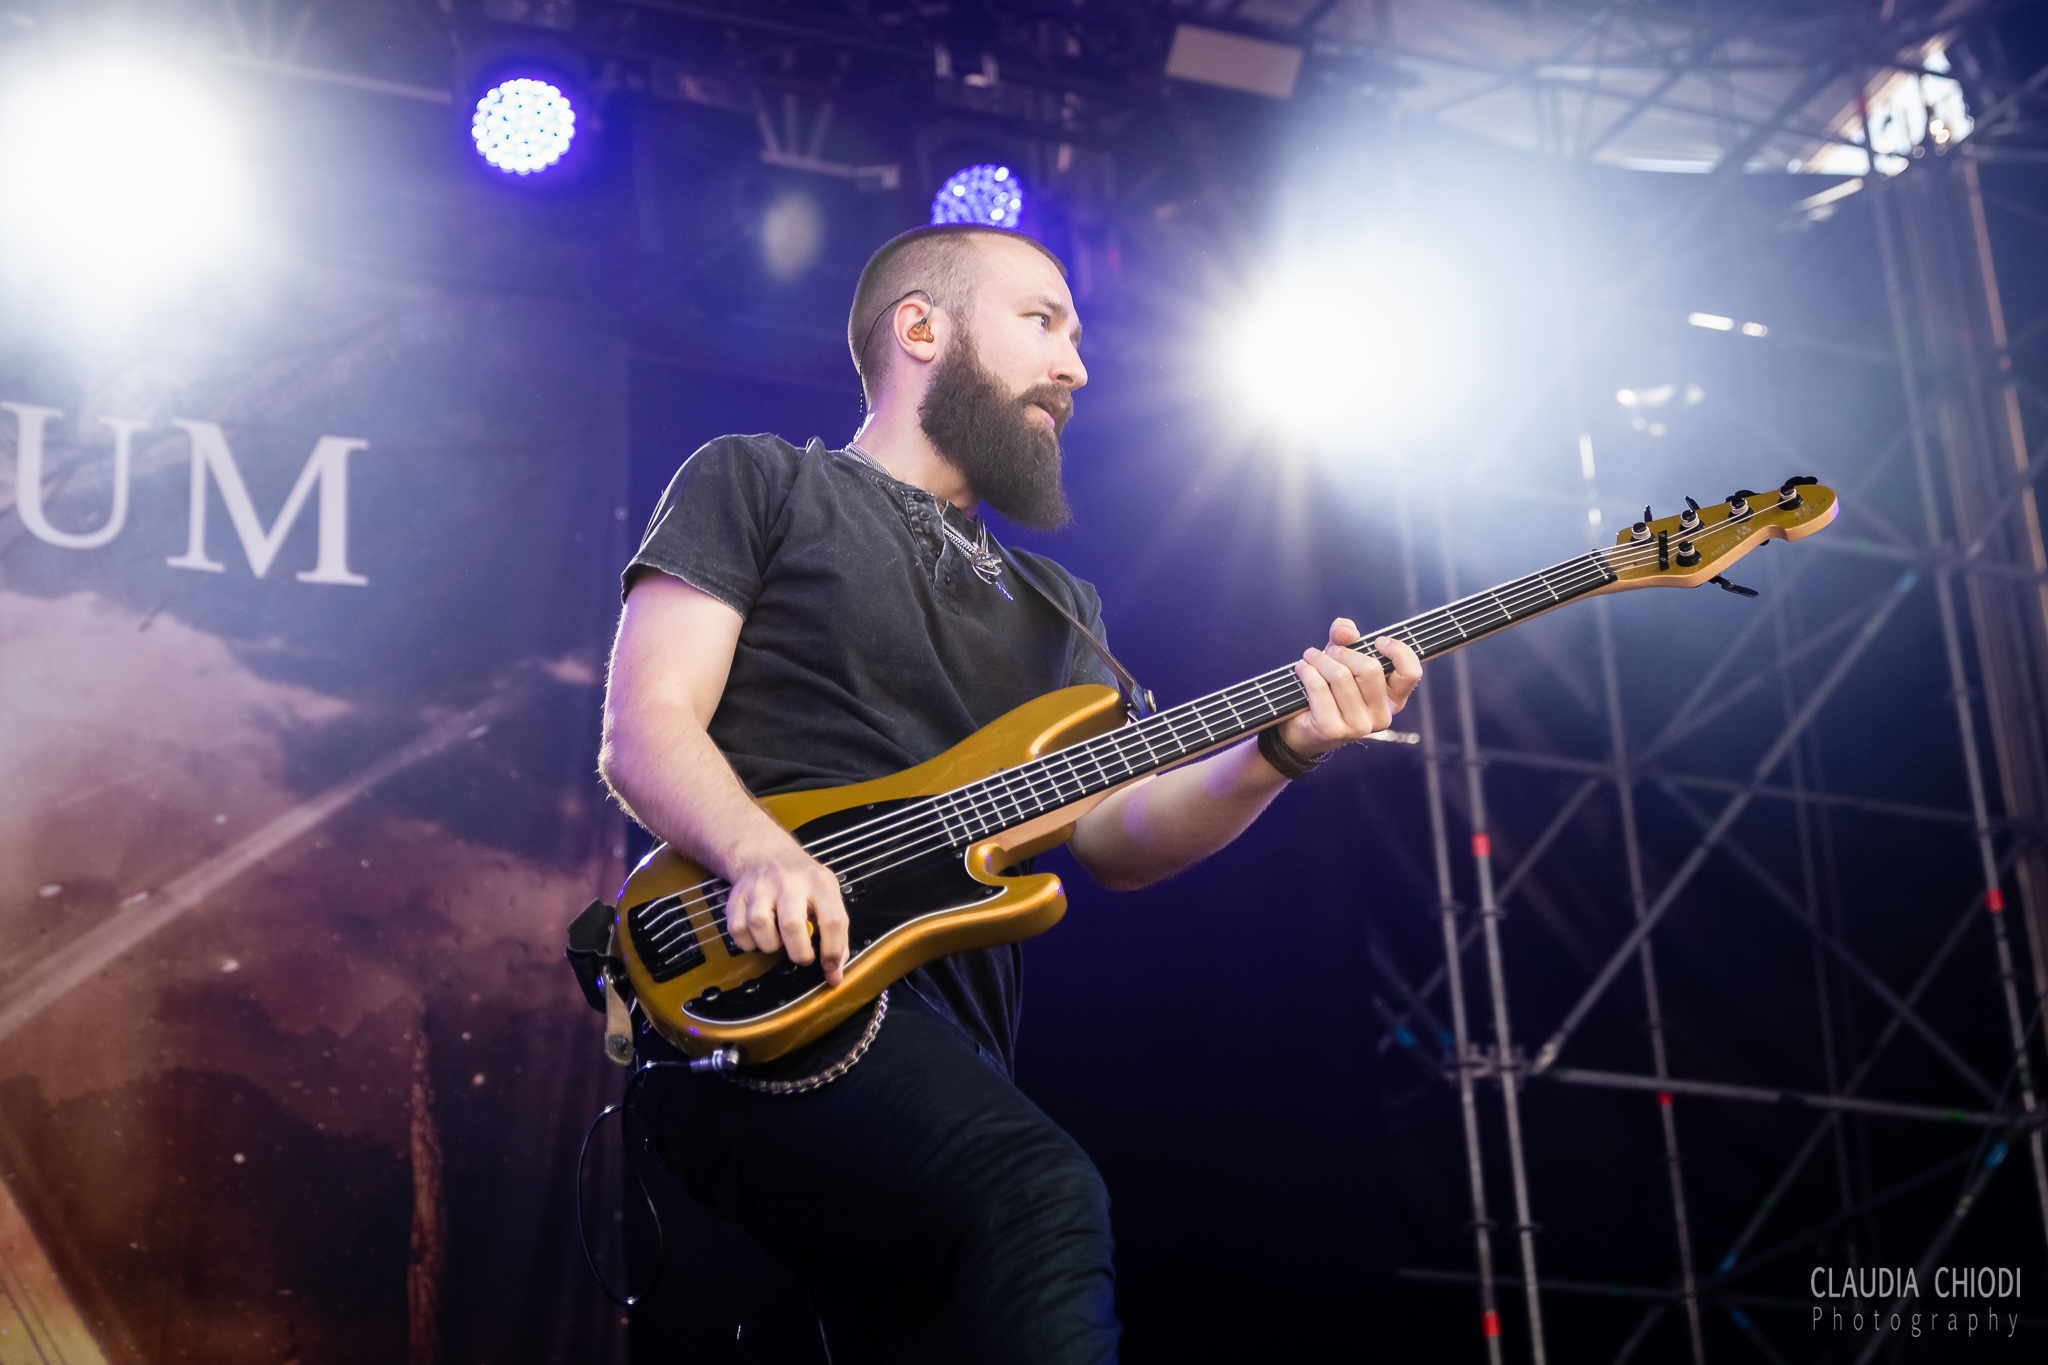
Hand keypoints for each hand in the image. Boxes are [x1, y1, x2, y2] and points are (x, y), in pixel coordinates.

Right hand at [722, 841, 848, 985]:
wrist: (766, 854)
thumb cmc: (802, 882)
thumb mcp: (828, 897)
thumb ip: (836, 935)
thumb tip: (834, 973)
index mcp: (819, 882)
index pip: (832, 920)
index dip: (833, 950)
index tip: (830, 966)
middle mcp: (789, 882)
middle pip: (792, 924)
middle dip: (799, 952)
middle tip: (802, 956)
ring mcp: (760, 887)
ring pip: (760, 925)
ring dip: (771, 945)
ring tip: (779, 941)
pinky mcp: (737, 896)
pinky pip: (738, 929)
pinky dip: (749, 943)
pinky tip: (760, 937)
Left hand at [1277, 619, 1422, 758]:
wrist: (1305, 728)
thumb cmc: (1331, 690)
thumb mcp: (1343, 659)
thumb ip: (1346, 638)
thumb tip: (1345, 630)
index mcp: (1394, 699)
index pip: (1410, 673)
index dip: (1397, 651)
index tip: (1378, 641)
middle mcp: (1382, 716)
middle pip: (1370, 669)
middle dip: (1344, 652)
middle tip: (1329, 652)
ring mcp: (1359, 727)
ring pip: (1341, 676)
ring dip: (1320, 660)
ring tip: (1310, 658)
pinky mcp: (1333, 731)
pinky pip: (1319, 689)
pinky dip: (1307, 672)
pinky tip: (1302, 669)